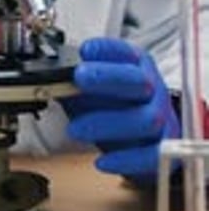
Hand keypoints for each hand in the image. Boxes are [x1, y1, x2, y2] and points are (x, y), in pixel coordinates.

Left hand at [64, 38, 179, 179]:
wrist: (142, 137)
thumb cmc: (116, 106)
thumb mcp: (93, 88)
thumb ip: (76, 82)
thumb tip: (49, 81)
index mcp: (136, 66)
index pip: (125, 52)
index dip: (107, 50)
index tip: (86, 50)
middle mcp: (151, 89)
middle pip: (139, 81)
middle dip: (108, 77)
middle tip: (80, 77)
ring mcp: (160, 118)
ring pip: (146, 119)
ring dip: (107, 123)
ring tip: (76, 129)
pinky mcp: (161, 149)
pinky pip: (150, 155)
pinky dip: (125, 159)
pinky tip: (102, 160)